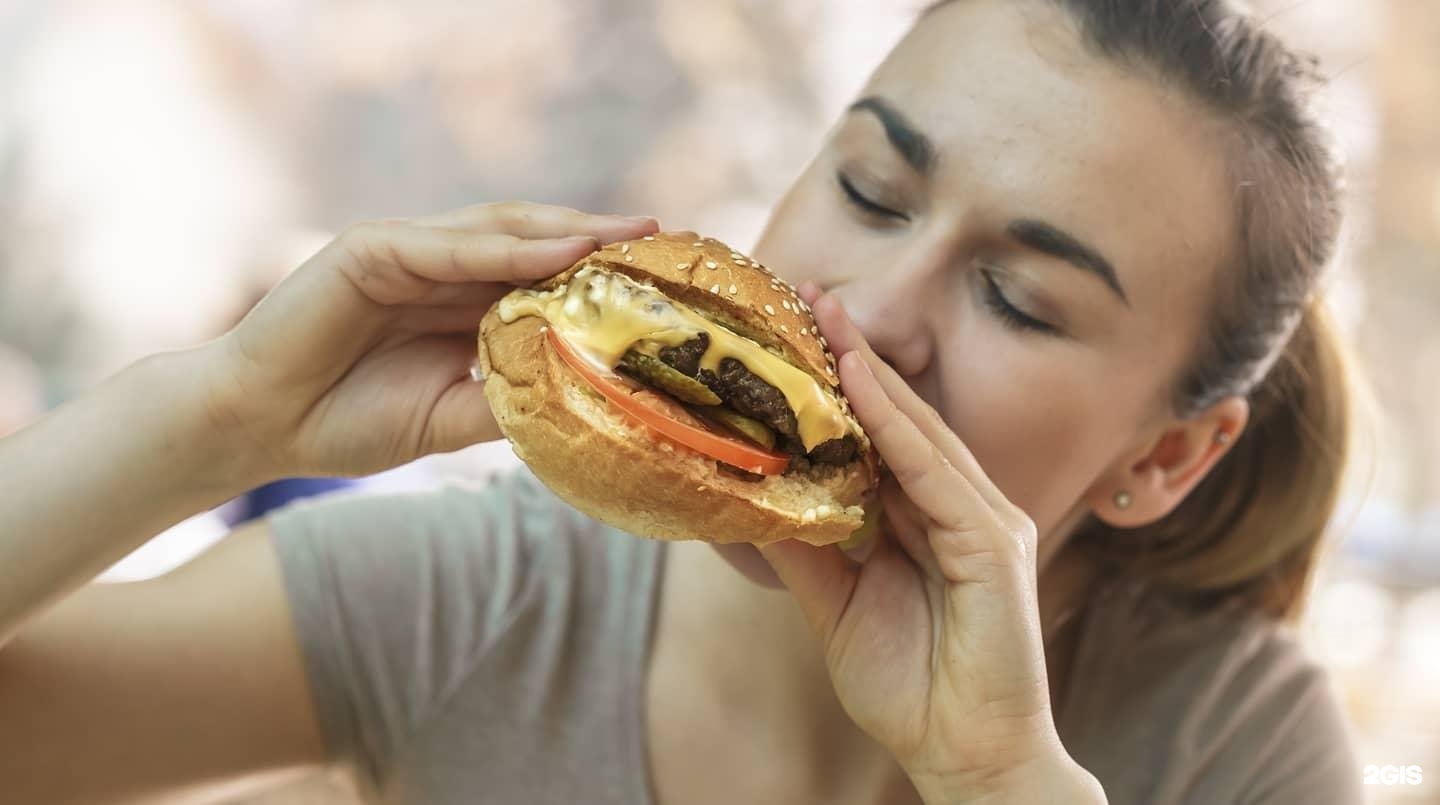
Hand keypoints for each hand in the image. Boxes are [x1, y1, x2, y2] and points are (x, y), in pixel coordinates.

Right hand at [202, 203, 657, 478]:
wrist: (264, 427)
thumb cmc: (351, 423)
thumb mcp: (454, 417)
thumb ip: (512, 397)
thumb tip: (592, 401)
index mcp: (462, 303)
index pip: (543, 276)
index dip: (598, 274)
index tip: (659, 281)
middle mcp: (442, 268)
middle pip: (533, 241)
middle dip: (596, 238)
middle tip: (659, 239)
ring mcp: (407, 253)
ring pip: (499, 231)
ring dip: (562, 232)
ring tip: (620, 236)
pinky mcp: (371, 249)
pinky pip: (448, 246)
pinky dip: (503, 248)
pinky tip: (554, 252)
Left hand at [760, 285, 1099, 802]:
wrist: (964, 756)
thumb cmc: (912, 688)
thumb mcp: (839, 607)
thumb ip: (807, 551)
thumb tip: (757, 503)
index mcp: (933, 521)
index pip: (885, 438)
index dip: (845, 387)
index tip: (800, 336)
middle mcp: (964, 509)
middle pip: (906, 419)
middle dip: (857, 359)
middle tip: (810, 297)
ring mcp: (985, 522)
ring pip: (921, 434)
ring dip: (871, 376)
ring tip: (827, 319)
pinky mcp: (994, 545)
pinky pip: (936, 474)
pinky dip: (898, 427)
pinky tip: (861, 384)